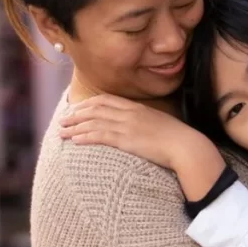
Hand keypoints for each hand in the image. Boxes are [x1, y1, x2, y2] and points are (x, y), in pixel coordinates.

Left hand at [60, 94, 226, 199]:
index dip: (88, 103)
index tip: (77, 108)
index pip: (106, 100)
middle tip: (63, 120)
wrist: (186, 146)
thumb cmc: (177, 139)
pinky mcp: (126, 139)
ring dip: (75, 126)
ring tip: (61, 132)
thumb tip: (139, 129)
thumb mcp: (160, 124)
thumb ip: (146, 122)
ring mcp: (127, 125)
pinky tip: (75, 140)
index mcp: (137, 107)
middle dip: (76, 114)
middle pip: (95, 109)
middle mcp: (129, 113)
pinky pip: (100, 135)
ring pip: (93, 122)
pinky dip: (85, 136)